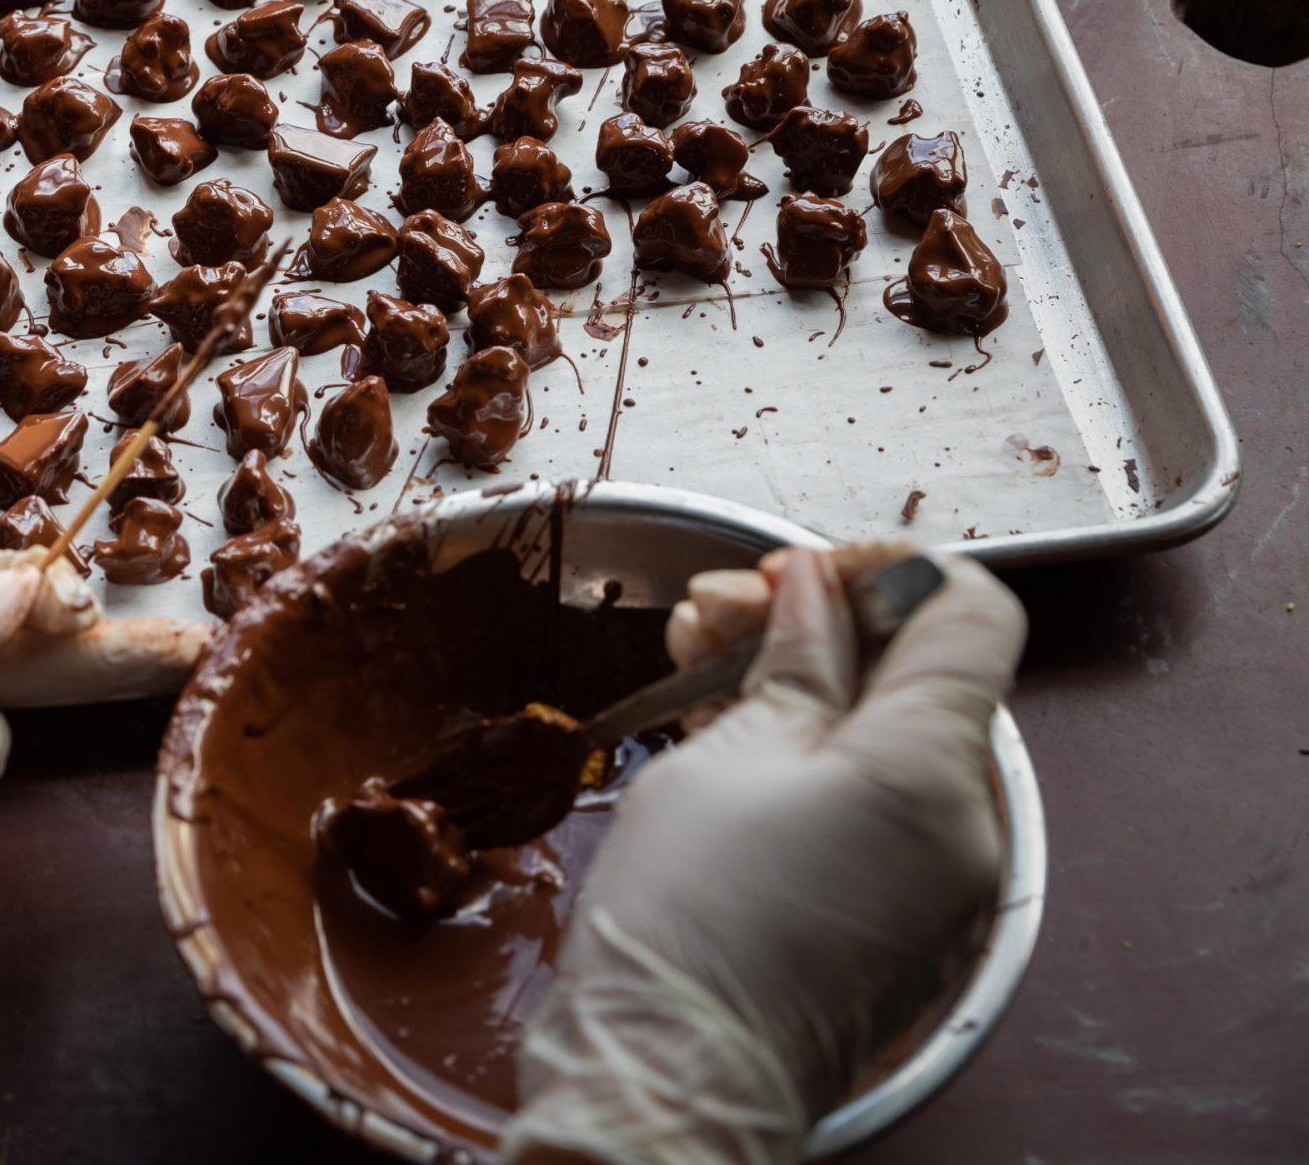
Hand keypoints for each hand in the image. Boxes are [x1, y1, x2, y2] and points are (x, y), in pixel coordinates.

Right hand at [502, 544, 1025, 1164]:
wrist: (671, 1072)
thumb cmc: (688, 919)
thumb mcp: (725, 756)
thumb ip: (791, 659)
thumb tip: (814, 593)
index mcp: (929, 767)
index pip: (967, 611)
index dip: (885, 569)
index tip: (799, 566)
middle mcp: (964, 822)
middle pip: (924, 669)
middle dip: (824, 617)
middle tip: (718, 608)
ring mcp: (942, 874)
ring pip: (893, 730)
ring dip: (807, 676)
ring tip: (699, 654)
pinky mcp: (906, 911)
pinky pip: (881, 797)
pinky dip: (817, 747)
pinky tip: (727, 722)